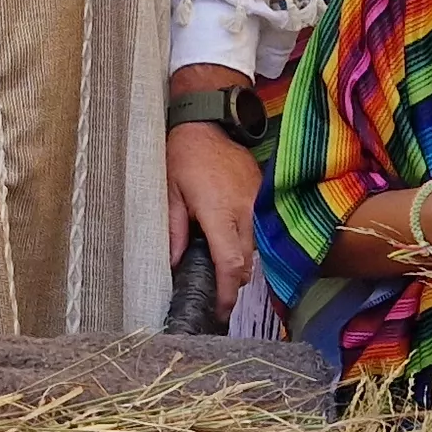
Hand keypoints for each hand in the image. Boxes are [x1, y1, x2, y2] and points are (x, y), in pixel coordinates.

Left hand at [163, 119, 262, 318]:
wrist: (209, 121)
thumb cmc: (184, 155)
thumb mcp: (169, 192)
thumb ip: (174, 230)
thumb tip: (173, 263)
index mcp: (220, 213)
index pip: (230, 265)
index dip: (227, 293)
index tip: (220, 310)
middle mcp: (245, 212)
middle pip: (246, 263)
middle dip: (231, 282)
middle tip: (214, 293)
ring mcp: (257, 203)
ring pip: (254, 249)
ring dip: (238, 262)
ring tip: (217, 266)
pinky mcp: (262, 195)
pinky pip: (258, 229)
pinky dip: (245, 241)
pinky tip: (228, 239)